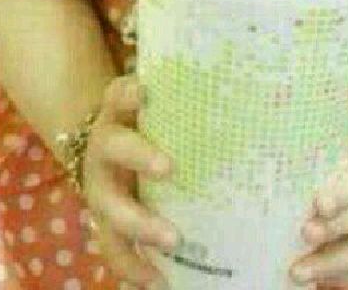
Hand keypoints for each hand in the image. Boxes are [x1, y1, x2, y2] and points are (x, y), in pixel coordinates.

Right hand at [81, 75, 178, 288]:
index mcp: (117, 112)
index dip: (130, 92)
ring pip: (109, 207)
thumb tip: (247, 78)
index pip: (119, 93)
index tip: (145, 91)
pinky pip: (113, 248)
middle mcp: (104, 146)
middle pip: (115, 148)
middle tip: (169, 167)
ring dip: (140, 223)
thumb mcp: (159, 102)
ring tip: (173, 239)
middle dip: (141, 157)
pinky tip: (156, 280)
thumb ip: (185, 93)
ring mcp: (100, 187)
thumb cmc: (148, 121)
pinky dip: (133, 266)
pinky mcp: (103, 221)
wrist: (102, 146)